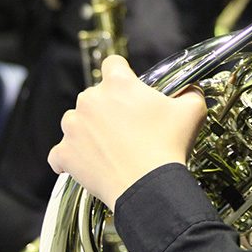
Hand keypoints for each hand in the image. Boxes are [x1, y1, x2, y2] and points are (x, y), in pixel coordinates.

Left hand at [48, 55, 206, 207]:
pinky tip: (86, 163)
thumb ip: (190, 91)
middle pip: (94, 94)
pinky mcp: (64, 153)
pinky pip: (60, 153)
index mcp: (118, 83)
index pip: (112, 63)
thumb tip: (190, 89)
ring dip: (86, 130)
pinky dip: (70, 158)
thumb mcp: (192, 110)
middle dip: (107, 107)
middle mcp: (90, 99)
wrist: (149, 187)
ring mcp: (73, 127)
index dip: (121, 74)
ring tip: (107, 147)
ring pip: (75, 120)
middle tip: (127, 127)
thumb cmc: (169, 146)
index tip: (128, 88)